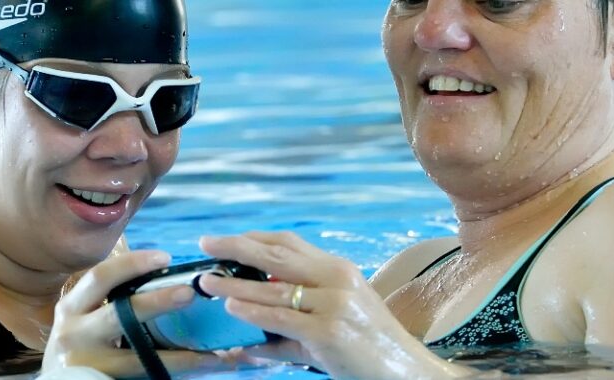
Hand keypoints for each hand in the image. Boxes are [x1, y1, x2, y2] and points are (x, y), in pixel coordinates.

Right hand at [43, 250, 231, 376]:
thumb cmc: (79, 342)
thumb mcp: (83, 315)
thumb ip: (111, 297)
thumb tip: (161, 270)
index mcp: (72, 307)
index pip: (101, 277)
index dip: (132, 264)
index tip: (165, 257)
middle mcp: (74, 334)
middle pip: (119, 314)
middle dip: (156, 302)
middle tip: (189, 293)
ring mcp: (89, 363)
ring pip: (139, 358)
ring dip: (181, 356)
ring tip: (216, 353)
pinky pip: (148, 377)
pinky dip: (180, 373)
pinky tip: (206, 367)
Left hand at [198, 232, 474, 379]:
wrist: (407, 373)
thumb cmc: (369, 350)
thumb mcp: (333, 324)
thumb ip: (293, 327)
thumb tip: (252, 341)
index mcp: (339, 270)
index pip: (289, 244)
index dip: (253, 238)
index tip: (224, 238)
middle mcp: (338, 279)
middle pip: (278, 256)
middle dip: (237, 248)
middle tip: (205, 244)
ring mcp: (334, 305)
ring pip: (273, 290)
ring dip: (235, 285)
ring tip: (207, 282)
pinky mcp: (329, 333)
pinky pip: (281, 320)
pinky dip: (253, 314)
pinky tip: (231, 309)